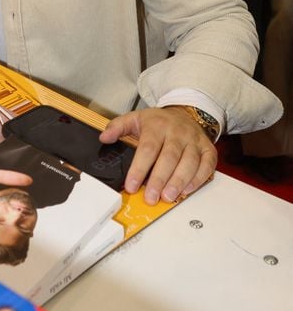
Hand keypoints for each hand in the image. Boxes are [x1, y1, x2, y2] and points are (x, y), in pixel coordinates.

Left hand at [100, 107, 216, 204]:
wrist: (185, 113)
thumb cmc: (159, 122)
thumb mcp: (135, 118)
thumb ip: (117, 127)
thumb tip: (104, 137)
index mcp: (157, 126)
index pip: (147, 149)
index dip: (139, 169)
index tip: (131, 185)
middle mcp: (177, 133)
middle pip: (169, 158)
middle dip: (159, 180)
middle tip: (150, 197)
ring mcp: (194, 141)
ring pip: (188, 163)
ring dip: (178, 182)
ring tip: (168, 197)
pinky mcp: (207, 149)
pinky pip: (206, 165)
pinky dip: (198, 179)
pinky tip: (187, 190)